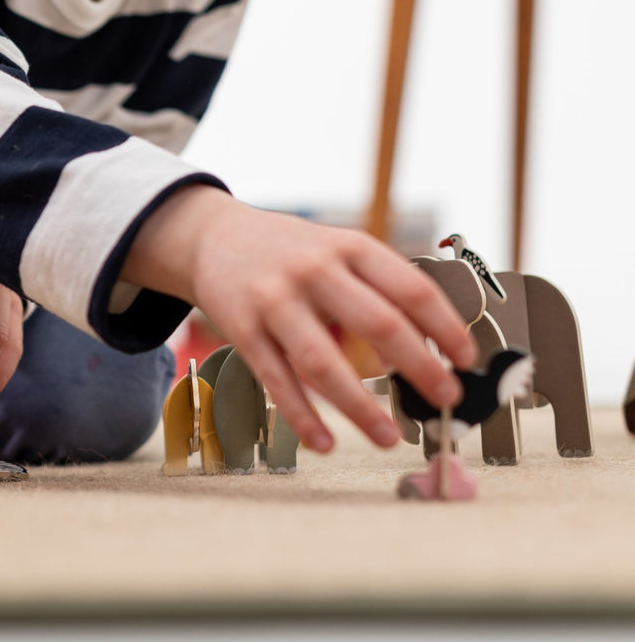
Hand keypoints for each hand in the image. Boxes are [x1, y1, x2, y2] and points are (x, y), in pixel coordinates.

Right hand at [124, 186, 476, 453]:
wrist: (213, 237)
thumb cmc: (291, 252)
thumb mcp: (339, 249)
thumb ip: (379, 288)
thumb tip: (433, 348)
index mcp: (349, 248)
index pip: (411, 288)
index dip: (446, 327)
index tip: (467, 359)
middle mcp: (313, 270)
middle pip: (377, 324)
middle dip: (419, 367)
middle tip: (445, 398)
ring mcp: (274, 301)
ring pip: (323, 362)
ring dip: (360, 407)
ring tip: (387, 438)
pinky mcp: (241, 330)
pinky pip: (277, 380)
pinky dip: (302, 416)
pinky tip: (324, 442)